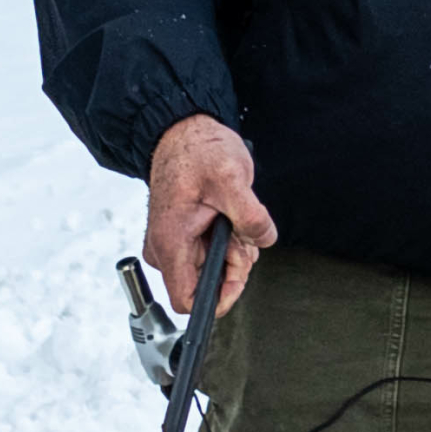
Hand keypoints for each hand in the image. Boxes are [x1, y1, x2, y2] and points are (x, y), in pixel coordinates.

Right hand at [147, 114, 277, 314]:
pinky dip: (229, 244)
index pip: (185, 299)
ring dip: (234, 252)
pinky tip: (232, 222)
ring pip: (212, 271)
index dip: (216, 298)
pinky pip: (212, 256)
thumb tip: (264, 239)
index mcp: (171, 240)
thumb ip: (250, 215)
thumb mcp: (231, 178)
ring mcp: (175, 244)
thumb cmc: (197, 150)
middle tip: (243, 234)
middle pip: (205, 286)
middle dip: (233, 266)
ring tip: (237, 221)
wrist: (184, 132)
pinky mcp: (185, 237)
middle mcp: (167, 248)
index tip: (239, 277)